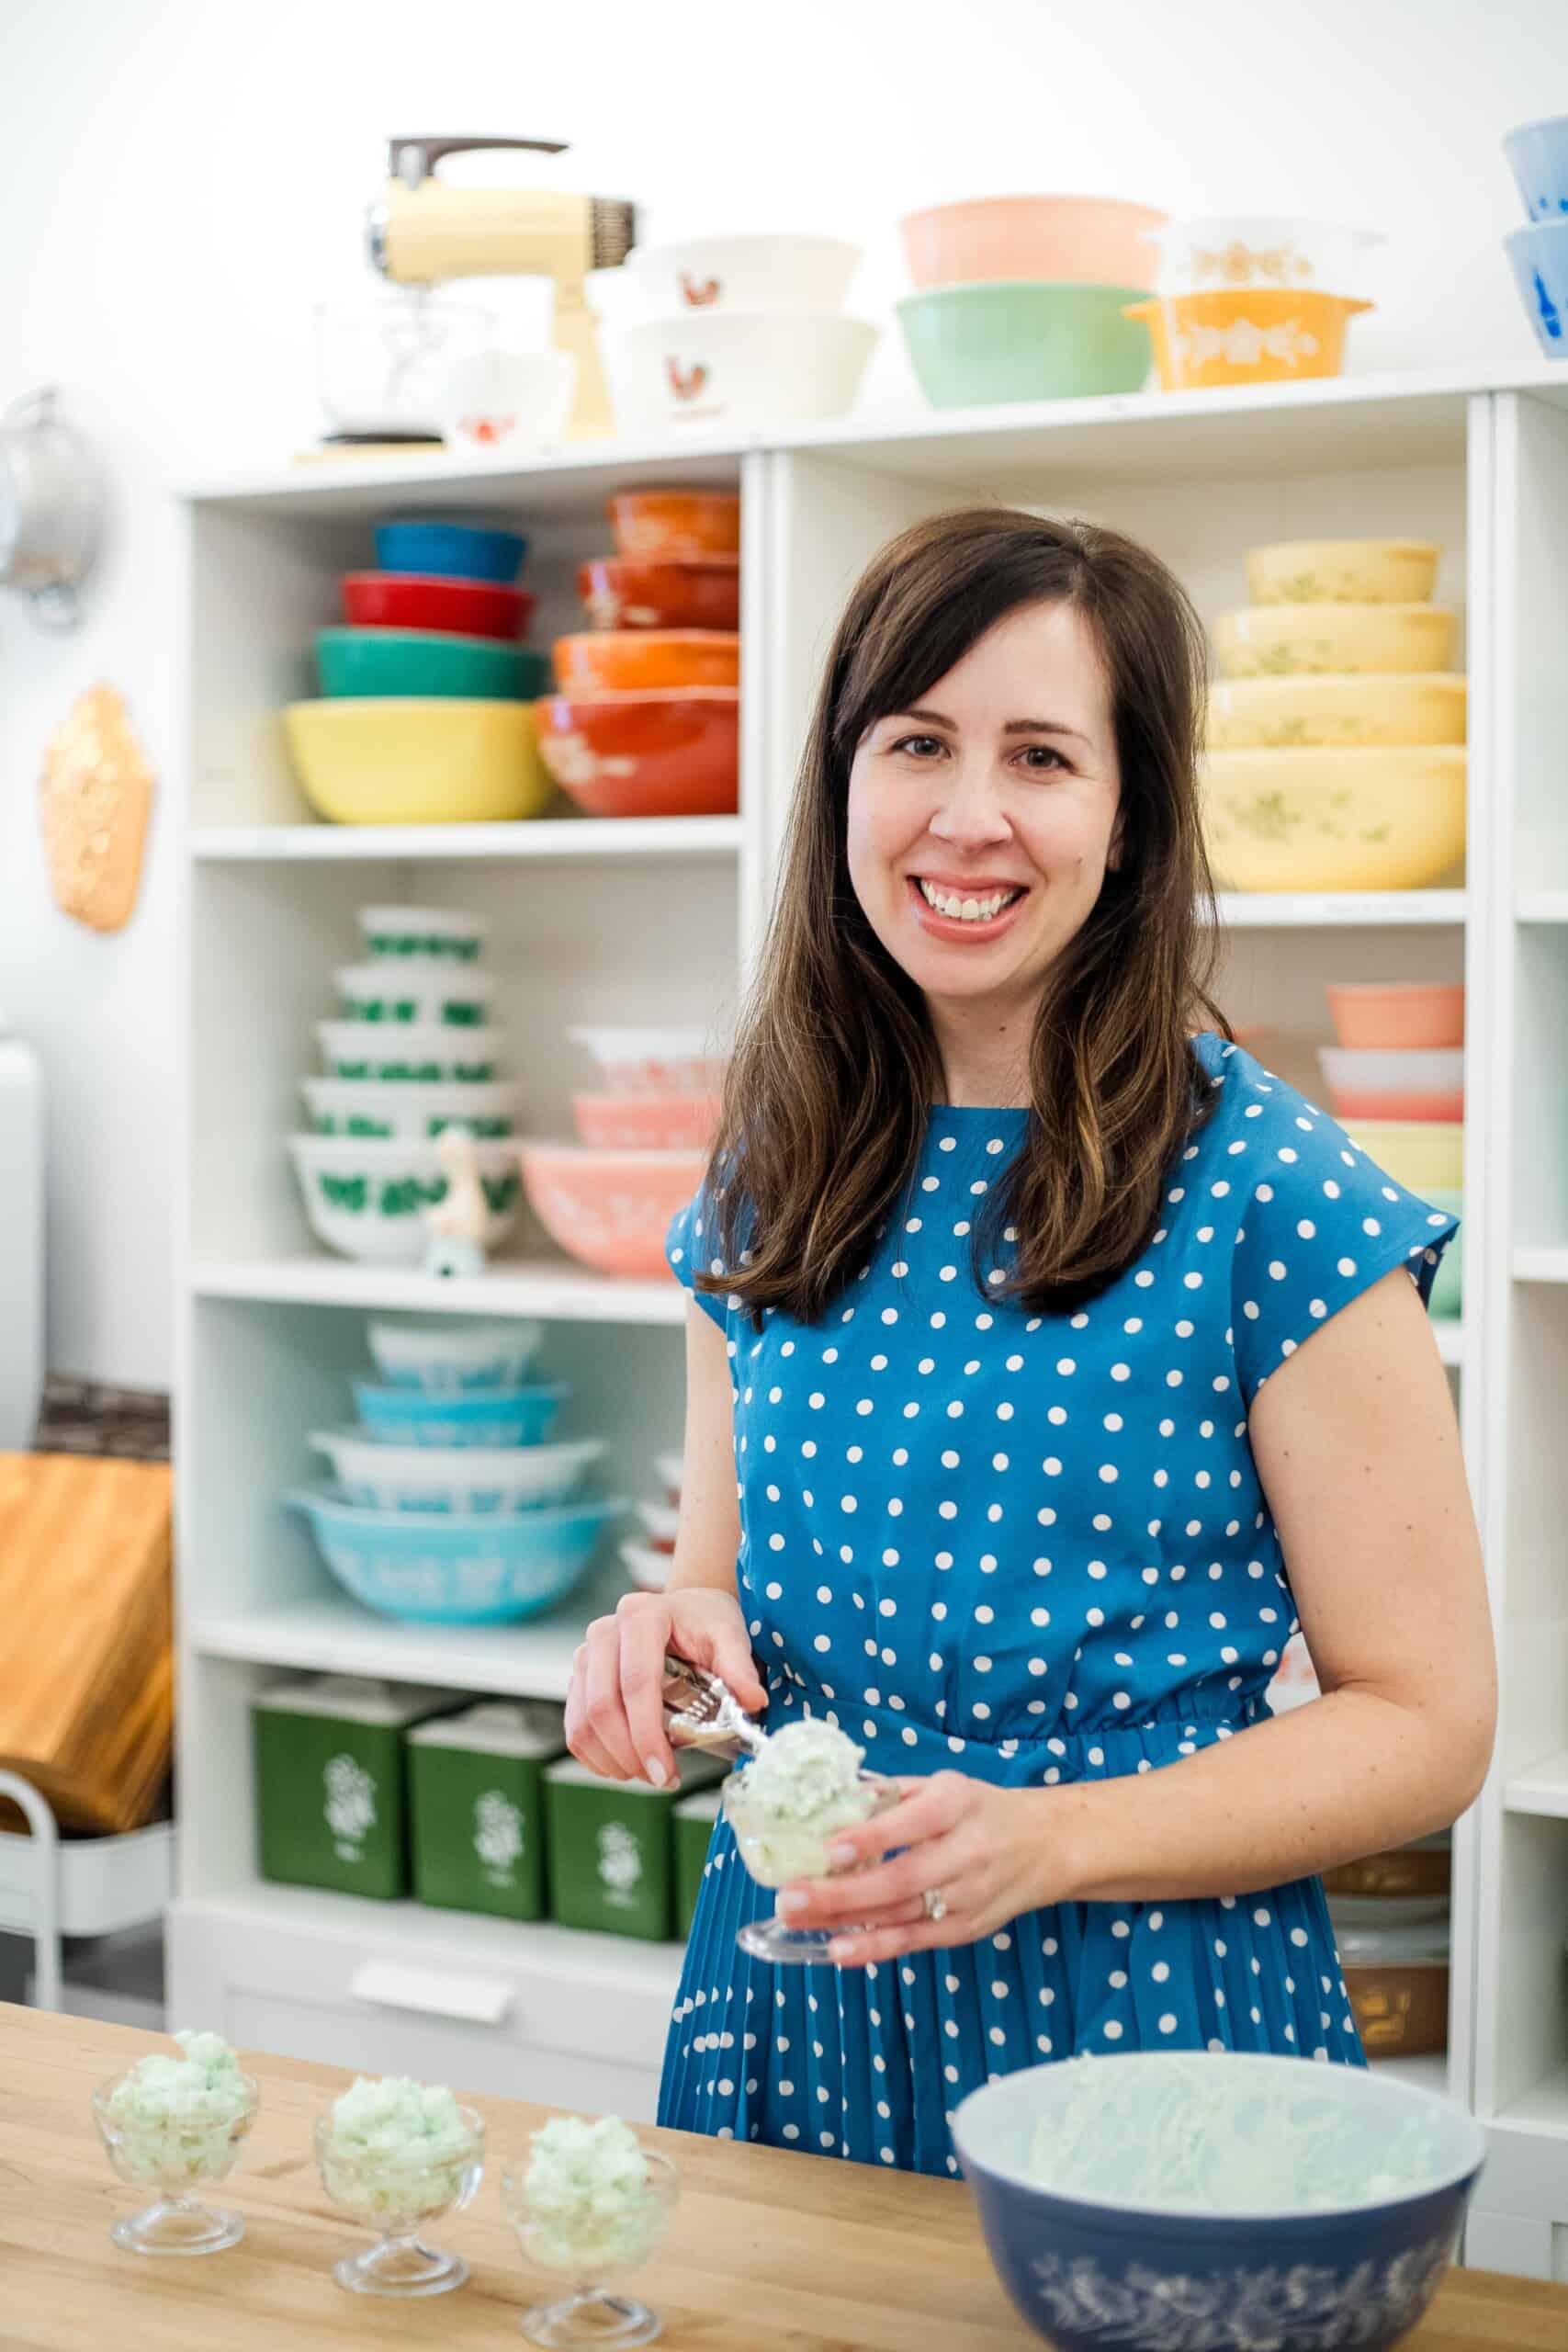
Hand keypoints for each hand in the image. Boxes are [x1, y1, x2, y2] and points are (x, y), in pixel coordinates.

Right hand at [565, 1586, 766, 1788]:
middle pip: (602, 1706)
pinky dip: (595, 1755)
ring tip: (647, 1775)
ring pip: (582, 1721)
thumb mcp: (728, 1636)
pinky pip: (574, 1725)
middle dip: (629, 1754)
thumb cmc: (705, 1622)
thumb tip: (753, 1702)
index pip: (636, 1684)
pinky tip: (624, 1767)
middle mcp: (605, 1631)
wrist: (685, 1610)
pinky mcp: (580, 1676)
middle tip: (660, 1780)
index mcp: (641, 1616)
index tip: (665, 1773)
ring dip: (610, 1760)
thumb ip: (739, 1667)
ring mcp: (586, 1654)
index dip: (646, 1735)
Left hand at [771, 1771, 1075, 1965]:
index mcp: (958, 1804)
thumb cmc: (979, 1810)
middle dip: (841, 1892)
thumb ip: (890, 1794)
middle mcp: (966, 1853)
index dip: (871, 1838)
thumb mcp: (942, 1785)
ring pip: (902, 1915)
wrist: (1045, 1847)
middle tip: (790, 1897)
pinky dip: (874, 1948)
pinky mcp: (965, 1929)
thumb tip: (829, 1803)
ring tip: (797, 1921)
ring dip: (845, 1922)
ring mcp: (968, 1897)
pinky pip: (915, 1941)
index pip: (913, 1823)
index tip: (828, 1848)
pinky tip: (837, 1950)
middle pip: (901, 1879)